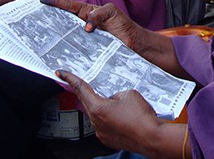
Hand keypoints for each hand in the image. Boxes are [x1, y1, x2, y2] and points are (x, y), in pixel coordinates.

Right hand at [40, 0, 143, 50]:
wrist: (133, 42)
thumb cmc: (123, 25)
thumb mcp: (111, 12)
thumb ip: (98, 14)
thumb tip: (86, 26)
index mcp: (87, 11)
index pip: (69, 6)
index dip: (56, 3)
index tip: (42, 0)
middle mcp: (83, 23)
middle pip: (63, 19)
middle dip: (50, 18)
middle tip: (35, 19)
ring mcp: (84, 36)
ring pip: (67, 35)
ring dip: (56, 35)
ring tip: (42, 35)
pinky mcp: (87, 49)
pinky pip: (75, 47)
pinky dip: (67, 49)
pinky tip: (59, 52)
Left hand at [57, 70, 172, 154]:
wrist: (152, 138)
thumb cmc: (141, 116)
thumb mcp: (129, 94)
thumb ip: (116, 94)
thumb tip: (113, 100)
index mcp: (97, 108)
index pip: (80, 89)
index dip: (70, 79)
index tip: (60, 73)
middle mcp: (96, 122)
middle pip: (88, 103)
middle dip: (91, 95)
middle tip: (95, 89)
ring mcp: (102, 133)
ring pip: (98, 116)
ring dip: (105, 109)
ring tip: (124, 108)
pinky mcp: (109, 141)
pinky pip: (105, 126)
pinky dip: (112, 120)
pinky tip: (125, 119)